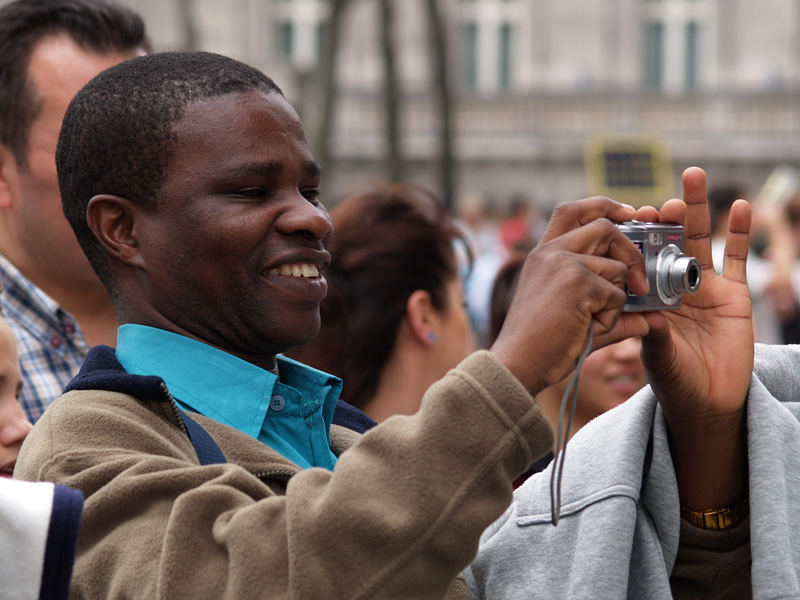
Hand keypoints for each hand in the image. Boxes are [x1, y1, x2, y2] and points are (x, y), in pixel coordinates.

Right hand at [491, 198, 649, 393]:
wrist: (517, 363)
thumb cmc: (539, 343)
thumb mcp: (570, 313)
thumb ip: (608, 307)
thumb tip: (651, 317)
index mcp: (543, 254)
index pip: (573, 210)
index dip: (605, 206)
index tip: (629, 214)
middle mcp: (551, 252)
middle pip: (605, 228)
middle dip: (631, 252)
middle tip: (639, 283)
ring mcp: (564, 264)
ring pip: (617, 268)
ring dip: (616, 299)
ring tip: (593, 322)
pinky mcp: (578, 283)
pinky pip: (617, 296)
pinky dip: (611, 318)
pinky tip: (587, 330)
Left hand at [640, 167, 751, 507]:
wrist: (707, 402)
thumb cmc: (674, 380)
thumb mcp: (658, 356)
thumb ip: (653, 335)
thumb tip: (647, 317)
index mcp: (647, 297)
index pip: (638, 258)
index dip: (634, 238)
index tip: (627, 220)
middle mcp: (672, 286)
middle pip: (667, 241)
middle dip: (662, 217)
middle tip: (656, 200)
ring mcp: (704, 288)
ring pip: (699, 241)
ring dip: (696, 210)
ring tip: (691, 177)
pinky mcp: (734, 295)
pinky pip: (738, 259)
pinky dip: (739, 233)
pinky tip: (738, 207)